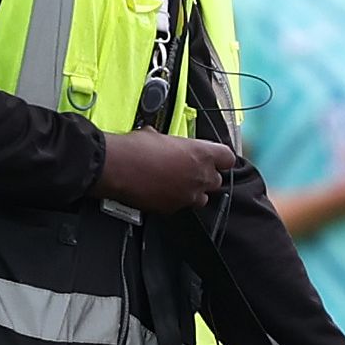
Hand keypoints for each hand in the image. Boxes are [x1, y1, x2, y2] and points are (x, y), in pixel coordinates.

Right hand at [99, 131, 240, 213]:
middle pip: (216, 180)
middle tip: (189, 169)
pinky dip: (176, 200)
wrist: (116, 168)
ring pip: (202, 197)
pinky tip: (162, 191)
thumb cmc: (136, 148)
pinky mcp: (173, 208)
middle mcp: (199, 177)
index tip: (215, 158)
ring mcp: (188, 195)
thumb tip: (172, 145)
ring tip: (177, 182)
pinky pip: (182, 205)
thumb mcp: (160, 135)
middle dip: (205, 176)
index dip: (220, 158)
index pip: (228, 158)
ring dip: (194, 190)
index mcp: (201, 154)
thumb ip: (176, 145)